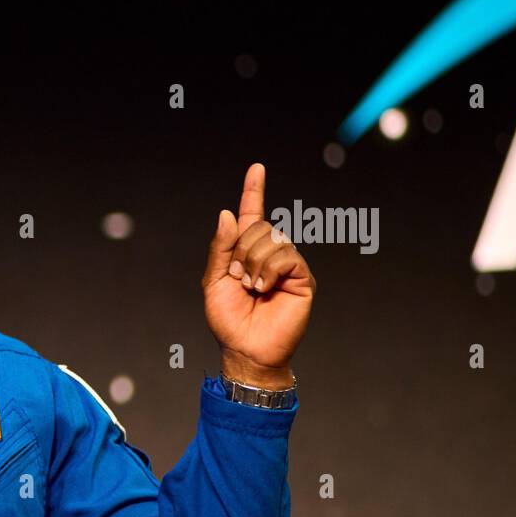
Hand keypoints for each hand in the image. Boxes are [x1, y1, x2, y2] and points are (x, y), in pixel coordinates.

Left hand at [202, 163, 315, 386]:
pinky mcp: (302, 278)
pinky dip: (269, 270)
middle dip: (241, 251)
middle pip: (259, 226)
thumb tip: (229, 214)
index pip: (252, 215)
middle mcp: (269, 255)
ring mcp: (287, 265)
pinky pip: (286, 255)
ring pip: (272, 239)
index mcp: (246, 253)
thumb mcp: (213, 281)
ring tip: (251, 288)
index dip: (253, 191)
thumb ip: (221, 248)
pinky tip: (264, 289)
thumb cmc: (229, 320)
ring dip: (253, 263)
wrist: (245, 349)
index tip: (256, 168)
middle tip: (238, 279)